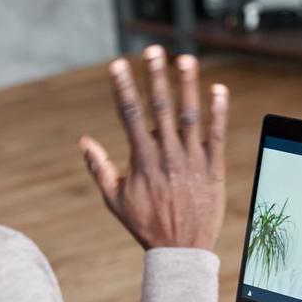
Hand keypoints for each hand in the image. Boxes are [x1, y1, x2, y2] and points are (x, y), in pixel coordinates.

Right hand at [79, 45, 228, 249]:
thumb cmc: (146, 225)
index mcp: (142, 160)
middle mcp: (167, 155)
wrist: (181, 251)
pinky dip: (218, 112)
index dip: (123, 88)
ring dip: (187, 86)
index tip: (118, 65)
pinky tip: (218, 89)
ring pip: (190, 116)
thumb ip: (99, 168)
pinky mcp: (212, 168)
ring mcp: (192, 161)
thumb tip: (83, 141)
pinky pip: (216, 136)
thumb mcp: (115, 199)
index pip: (129, 115)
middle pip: (160, 108)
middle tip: (154, 50)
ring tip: (186, 59)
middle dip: (156, 76)